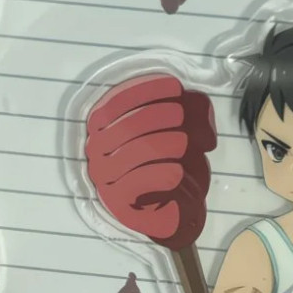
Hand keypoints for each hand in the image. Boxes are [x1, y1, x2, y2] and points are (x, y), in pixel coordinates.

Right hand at [84, 74, 216, 251]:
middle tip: (180, 115)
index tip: (174, 87)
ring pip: (130, 153)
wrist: (170, 204)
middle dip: (155, 115)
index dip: (145, 91)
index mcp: (104, 125)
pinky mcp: (117, 199)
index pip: (117, 102)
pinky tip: (177, 172)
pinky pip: (134, 184)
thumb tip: (194, 103)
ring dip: (160, 144)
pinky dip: (159, 175)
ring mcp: (105, 174)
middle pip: (124, 126)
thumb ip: (187, 109)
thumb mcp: (180, 127)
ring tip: (183, 142)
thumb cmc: (170, 158)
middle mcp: (98, 147)